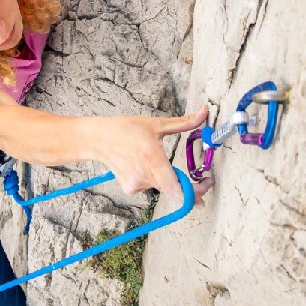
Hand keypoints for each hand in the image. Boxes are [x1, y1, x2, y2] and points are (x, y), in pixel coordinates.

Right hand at [94, 105, 213, 206]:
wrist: (99, 139)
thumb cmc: (127, 129)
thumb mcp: (156, 124)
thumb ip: (184, 123)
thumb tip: (204, 112)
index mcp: (153, 157)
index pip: (176, 188)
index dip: (194, 194)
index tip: (206, 188)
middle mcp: (145, 174)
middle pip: (175, 190)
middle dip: (191, 188)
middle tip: (202, 183)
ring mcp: (136, 184)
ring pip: (163, 187)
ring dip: (167, 179)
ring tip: (152, 160)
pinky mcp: (130, 189)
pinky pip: (151, 187)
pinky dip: (153, 180)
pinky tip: (141, 166)